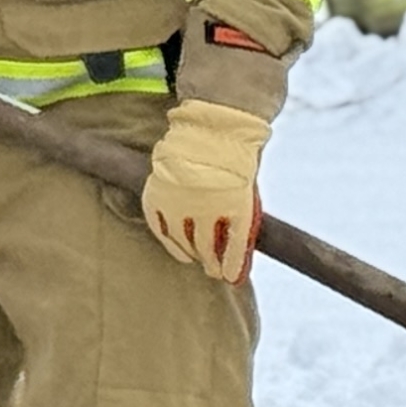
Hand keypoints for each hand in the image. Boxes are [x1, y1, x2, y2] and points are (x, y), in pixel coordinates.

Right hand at [140, 100, 269, 282]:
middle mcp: (207, 207)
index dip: (232, 267)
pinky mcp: (159, 194)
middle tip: (212, 269)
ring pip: (182, 242)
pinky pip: (160, 227)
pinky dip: (168, 240)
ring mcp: (180, 201)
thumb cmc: (236, 163)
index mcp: (236, 207)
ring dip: (190, 253)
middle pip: (206, 249)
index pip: (234, 250)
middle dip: (210, 262)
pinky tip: (176, 246)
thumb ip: (241, 225)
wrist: (213, 128)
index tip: (230, 278)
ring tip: (194, 257)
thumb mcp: (247, 195)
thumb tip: (235, 259)